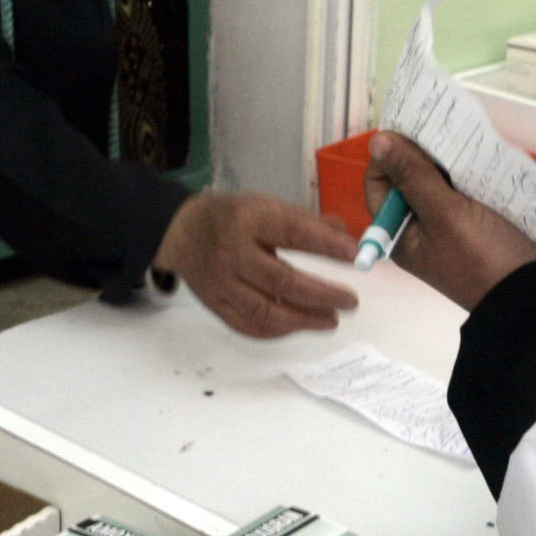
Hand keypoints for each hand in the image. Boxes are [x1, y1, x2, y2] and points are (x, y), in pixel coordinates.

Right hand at [150, 190, 358, 337]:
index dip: (325, 246)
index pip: (293, 233)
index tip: (354, 256)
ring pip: (264, 311)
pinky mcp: (214, 304)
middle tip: (349, 301)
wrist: (180, 231)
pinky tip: (298, 326)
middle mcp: (232, 252)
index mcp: (249, 219)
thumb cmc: (232, 216)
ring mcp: (221, 282)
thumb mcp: (266, 205)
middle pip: (281, 280)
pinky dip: (277, 331)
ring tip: (331, 320)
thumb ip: (305, 221)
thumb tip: (345, 236)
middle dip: (321, 295)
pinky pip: (247, 326)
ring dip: (302, 320)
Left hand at [363, 132, 535, 311]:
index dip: (389, 155)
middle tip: (442, 128)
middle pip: (410, 177)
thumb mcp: (444, 214)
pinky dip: (473, 168)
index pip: (379, 183)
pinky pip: (468, 185)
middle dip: (423, 152)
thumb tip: (377, 141)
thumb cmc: (482, 257)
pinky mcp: (480, 216)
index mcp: (402, 233)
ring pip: (442, 177)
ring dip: (451, 158)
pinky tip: (483, 151)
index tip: (412, 131)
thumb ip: (412, 176)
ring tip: (463, 135)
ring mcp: (453, 221)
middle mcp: (422, 226)